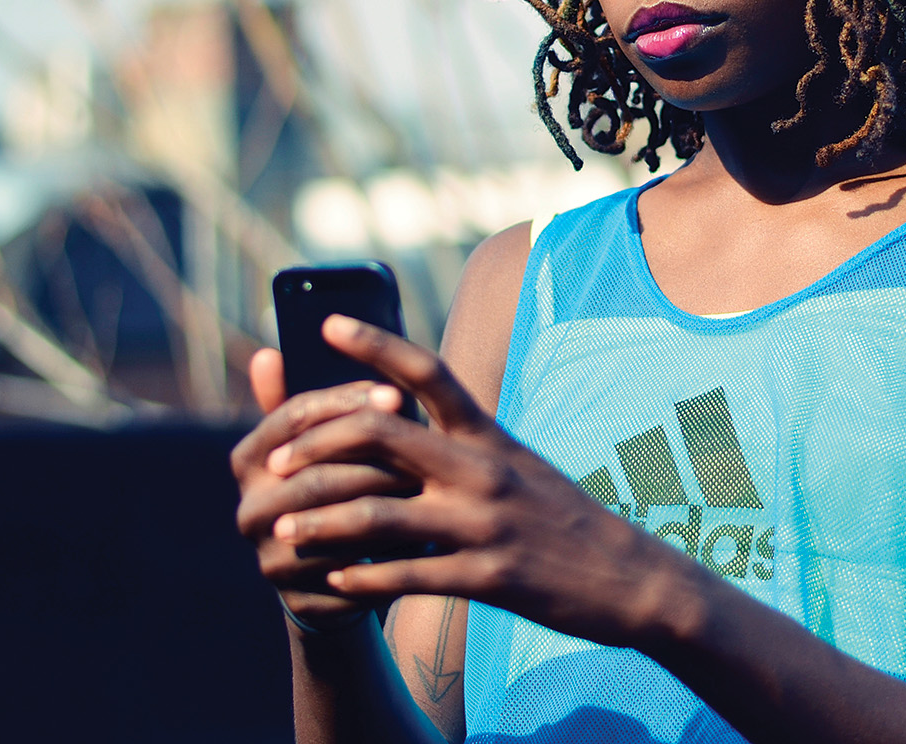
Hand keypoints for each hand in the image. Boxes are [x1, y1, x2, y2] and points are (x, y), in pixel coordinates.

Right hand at [231, 348, 420, 630]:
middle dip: (376, 455)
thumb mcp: (326, 443)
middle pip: (315, 471)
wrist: (338, 577)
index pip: (293, 417)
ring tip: (433, 485)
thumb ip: (310, 403)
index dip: (346, 403)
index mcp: (248, 460)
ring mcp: (268, 558)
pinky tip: (426, 536)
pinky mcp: (298, 600)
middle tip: (427, 443)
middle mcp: (248, 509)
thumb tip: (265, 352)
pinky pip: (351, 570)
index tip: (398, 395)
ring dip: (387, 502)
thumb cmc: (341, 487)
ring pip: (335, 522)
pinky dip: (390, 552)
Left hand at [263, 314, 700, 648]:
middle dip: (316, 444)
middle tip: (275, 464)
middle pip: (380, 431)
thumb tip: (409, 416)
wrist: (630, 577)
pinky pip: (406, 575)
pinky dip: (361, 579)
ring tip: (281, 533)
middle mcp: (483, 468)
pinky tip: (333, 582)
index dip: (373, 342)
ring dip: (319, 523)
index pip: (426, 370)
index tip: (326, 323)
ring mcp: (483, 524)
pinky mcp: (487, 578)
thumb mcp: (519, 465)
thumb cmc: (564, 518)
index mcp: (489, 434)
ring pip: (377, 512)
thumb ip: (465, 443)